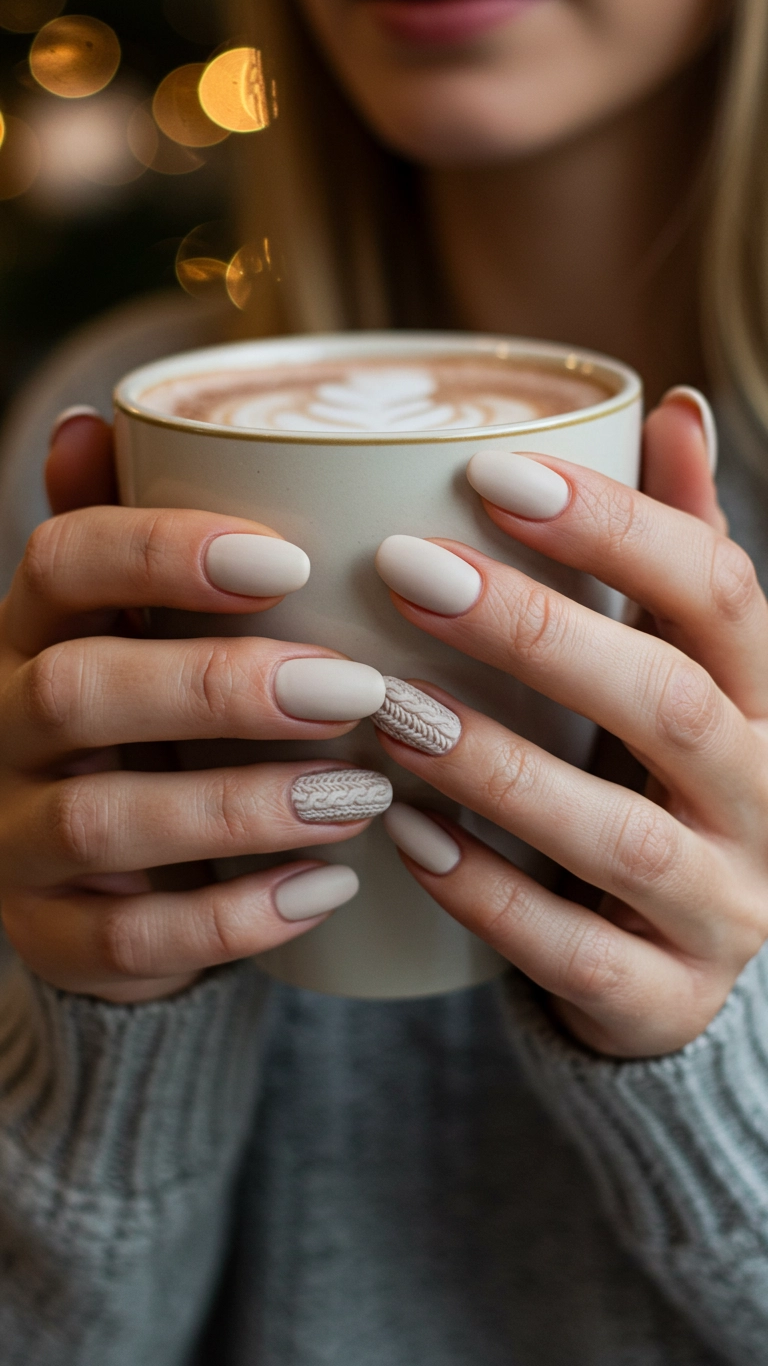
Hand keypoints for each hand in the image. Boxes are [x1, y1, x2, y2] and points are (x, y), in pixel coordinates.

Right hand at [0, 411, 389, 1002]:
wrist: (106, 875)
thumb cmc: (155, 720)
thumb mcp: (144, 628)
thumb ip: (139, 543)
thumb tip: (96, 417)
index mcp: (33, 628)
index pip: (62, 561)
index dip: (164, 550)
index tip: (290, 557)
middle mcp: (5, 726)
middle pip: (79, 690)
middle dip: (220, 686)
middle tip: (355, 688)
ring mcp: (18, 839)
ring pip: (104, 822)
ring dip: (242, 806)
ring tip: (363, 794)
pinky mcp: (52, 937)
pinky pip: (128, 940)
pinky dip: (235, 916)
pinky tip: (329, 887)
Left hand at [372, 391, 767, 1056]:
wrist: (669, 956)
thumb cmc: (648, 780)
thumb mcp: (672, 668)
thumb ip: (672, 554)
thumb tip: (677, 407)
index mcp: (761, 699)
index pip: (719, 592)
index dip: (619, 526)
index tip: (490, 473)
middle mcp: (762, 798)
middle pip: (671, 703)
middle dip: (539, 633)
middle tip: (407, 570)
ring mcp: (724, 907)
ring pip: (623, 836)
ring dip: (499, 767)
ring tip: (390, 707)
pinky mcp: (666, 996)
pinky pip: (576, 953)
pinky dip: (487, 896)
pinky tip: (404, 834)